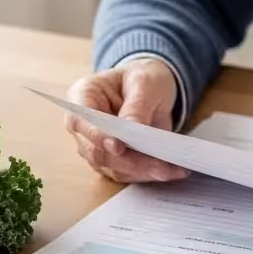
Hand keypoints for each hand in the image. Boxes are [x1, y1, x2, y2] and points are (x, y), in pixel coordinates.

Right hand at [65, 58, 189, 183]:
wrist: (150, 88)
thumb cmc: (141, 79)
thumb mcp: (144, 83)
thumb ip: (136, 106)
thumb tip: (131, 130)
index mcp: (82, 96)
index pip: (82, 121)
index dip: (98, 135)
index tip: (118, 146)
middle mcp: (84, 125)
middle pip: (97, 151)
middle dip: (129, 161)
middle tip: (158, 166)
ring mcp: (95, 146)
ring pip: (112, 167)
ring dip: (142, 172)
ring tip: (170, 170)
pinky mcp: (111, 161)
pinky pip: (126, 173)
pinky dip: (148, 174)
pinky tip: (170, 171)